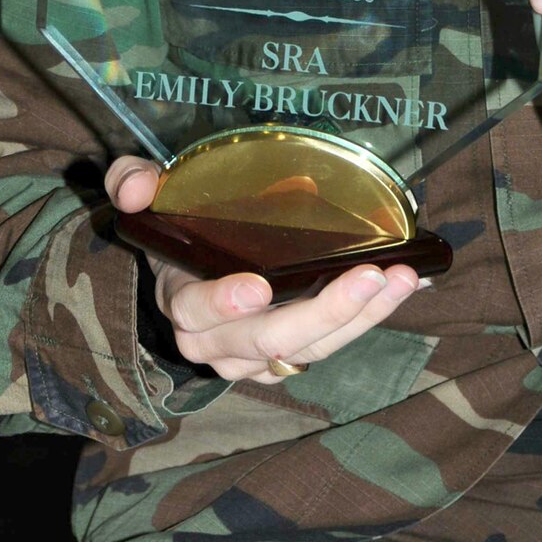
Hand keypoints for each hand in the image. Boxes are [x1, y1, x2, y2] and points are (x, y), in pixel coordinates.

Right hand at [105, 157, 419, 385]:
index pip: (196, 312)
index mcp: (181, 303)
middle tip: (373, 275)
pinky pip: (332, 345)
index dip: (224, 303)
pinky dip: (372, 318)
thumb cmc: (177, 231)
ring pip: (310, 348)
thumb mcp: (149, 198)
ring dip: (363, 316)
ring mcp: (256, 358)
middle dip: (326, 311)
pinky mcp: (289, 359)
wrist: (192, 271)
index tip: (258, 287)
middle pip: (271, 339)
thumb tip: (138, 185)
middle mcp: (217, 344)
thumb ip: (131, 182)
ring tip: (404, 278)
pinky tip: (410, 286)